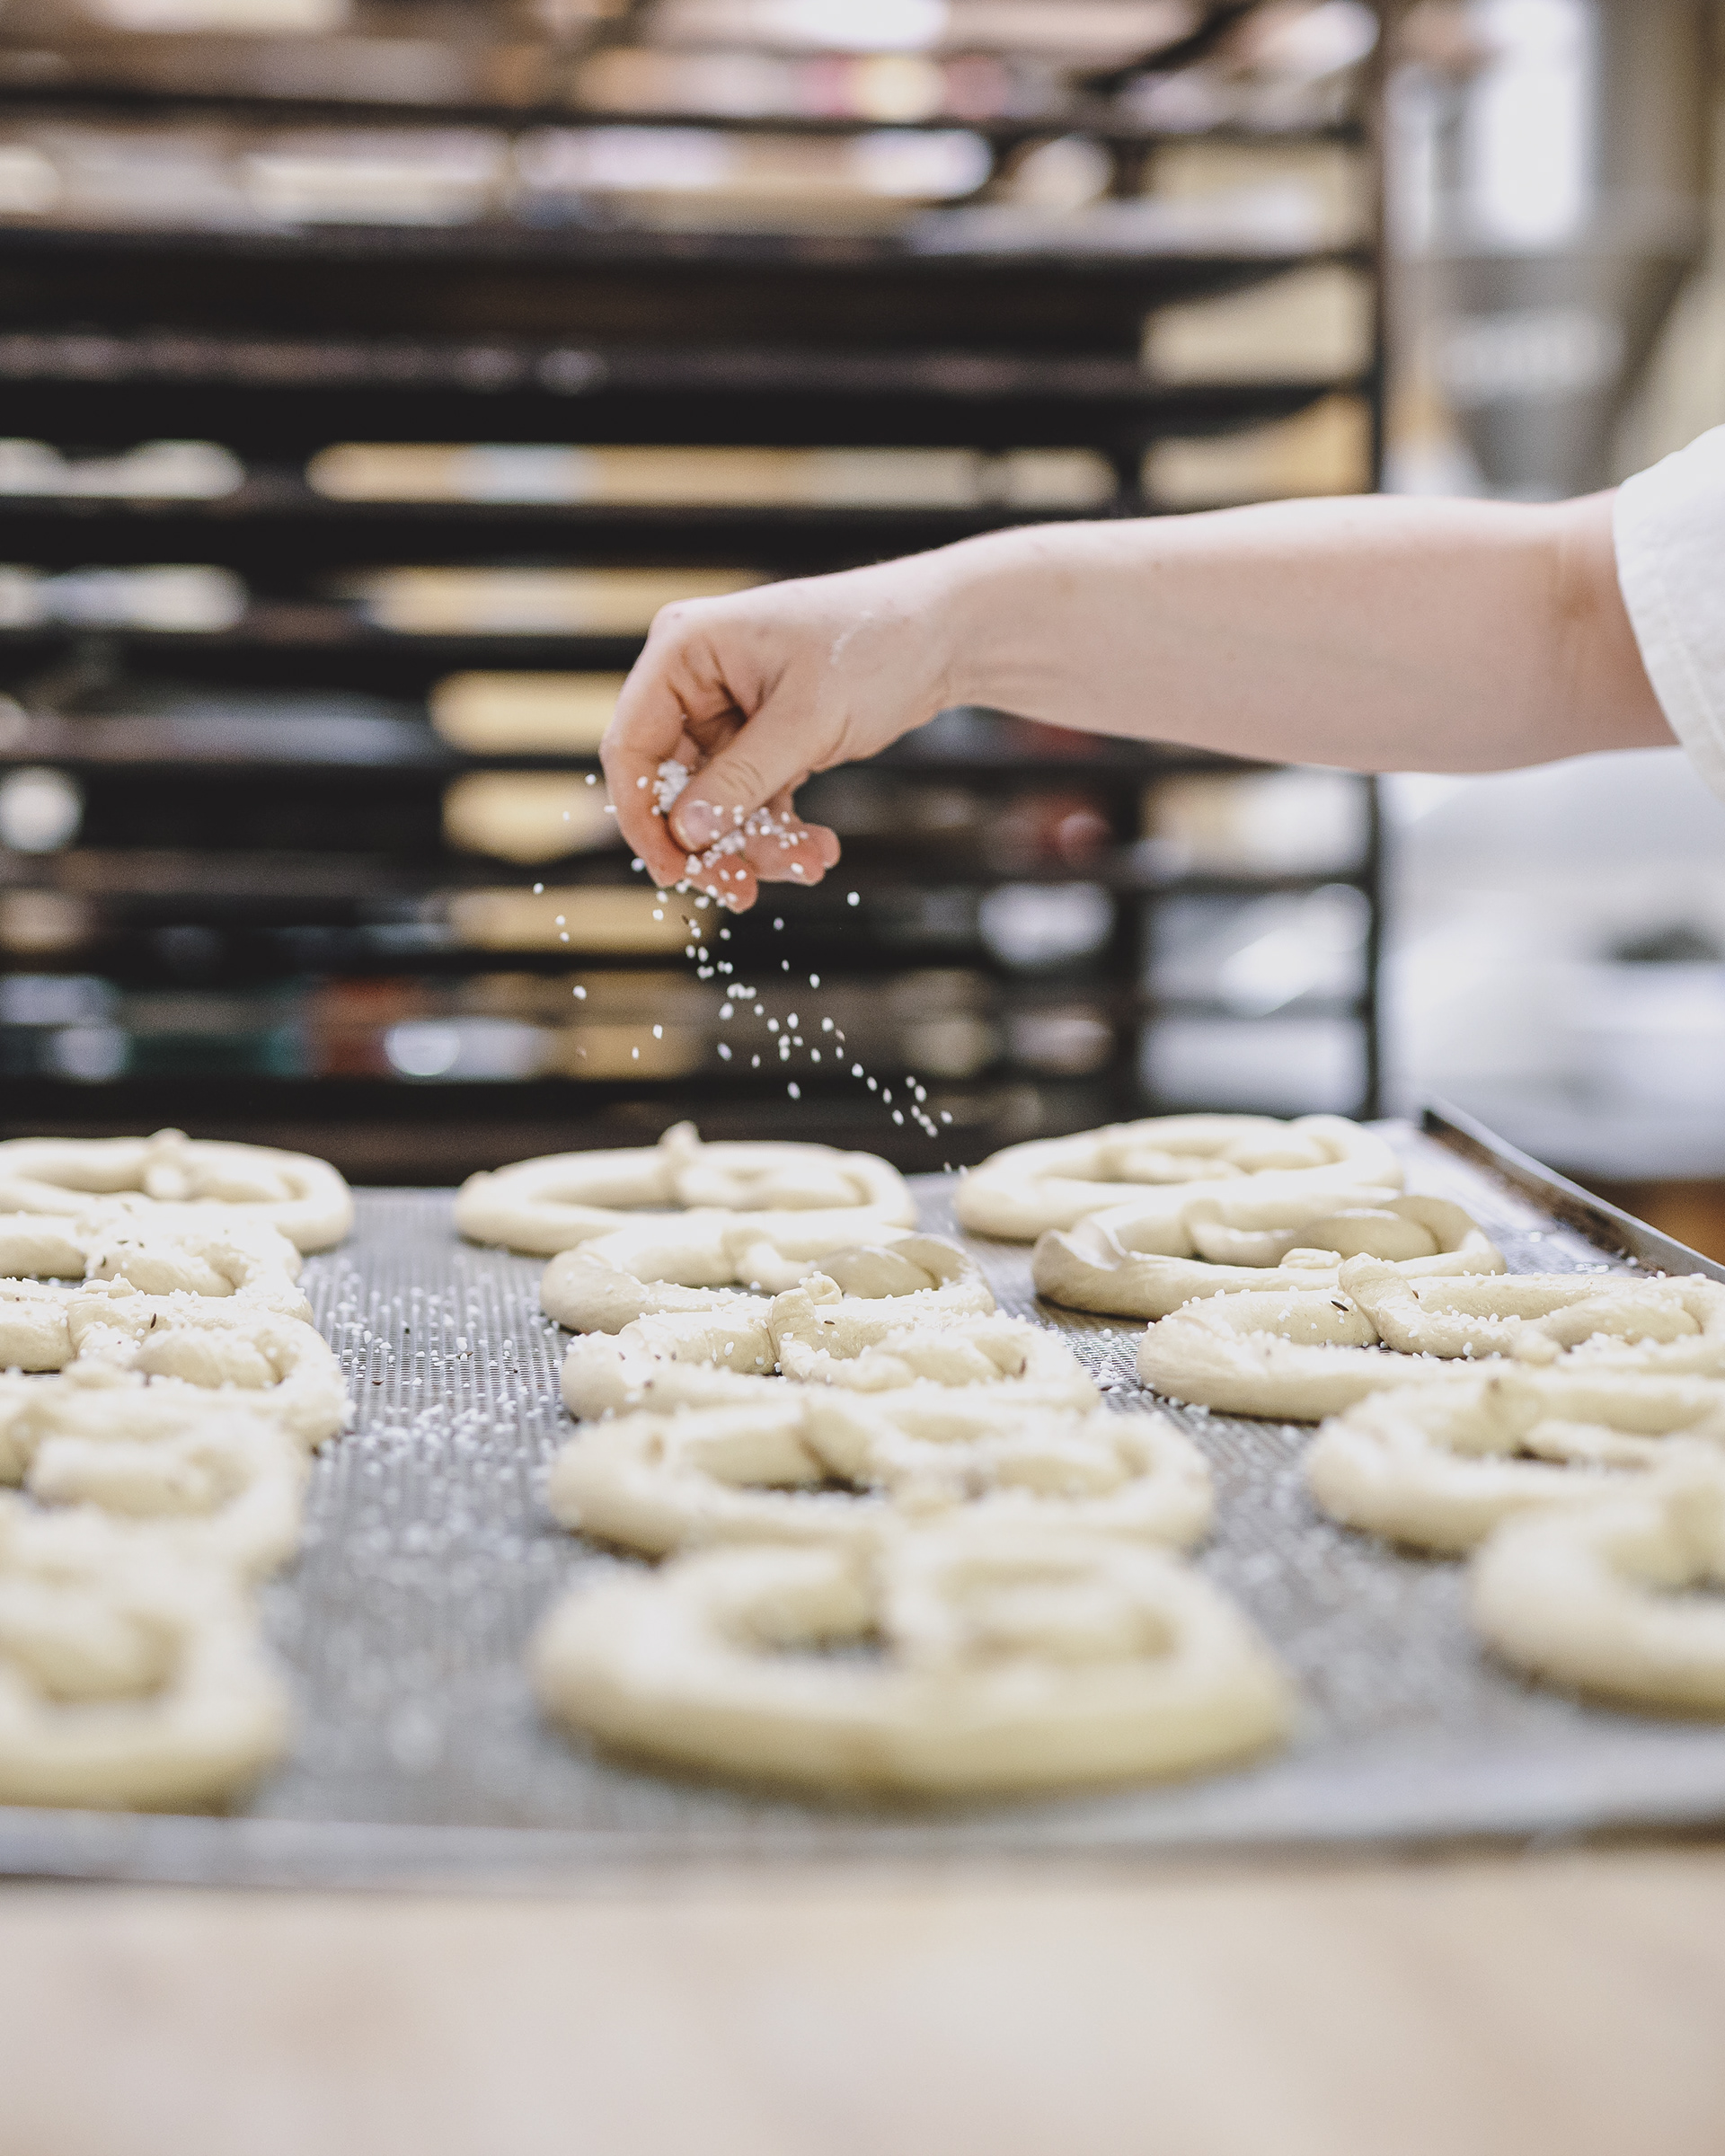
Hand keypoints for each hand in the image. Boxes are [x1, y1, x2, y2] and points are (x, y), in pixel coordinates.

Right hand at [600, 551, 964, 908]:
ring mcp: (729, 709)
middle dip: (713, 842)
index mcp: (685, 650)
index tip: (673, 873)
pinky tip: (818, 851)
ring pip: (717, 803)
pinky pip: (753, 799)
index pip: (633, 746)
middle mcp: (696, 678)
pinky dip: (781, 830)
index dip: (643, 817)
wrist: (945, 634)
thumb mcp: (806, 721)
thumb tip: (686, 834)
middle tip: (744, 892)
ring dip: (757, 844)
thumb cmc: (876, 645)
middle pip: (673, 784)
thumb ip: (741, 780)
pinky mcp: (763, 736)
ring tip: (810, 864)